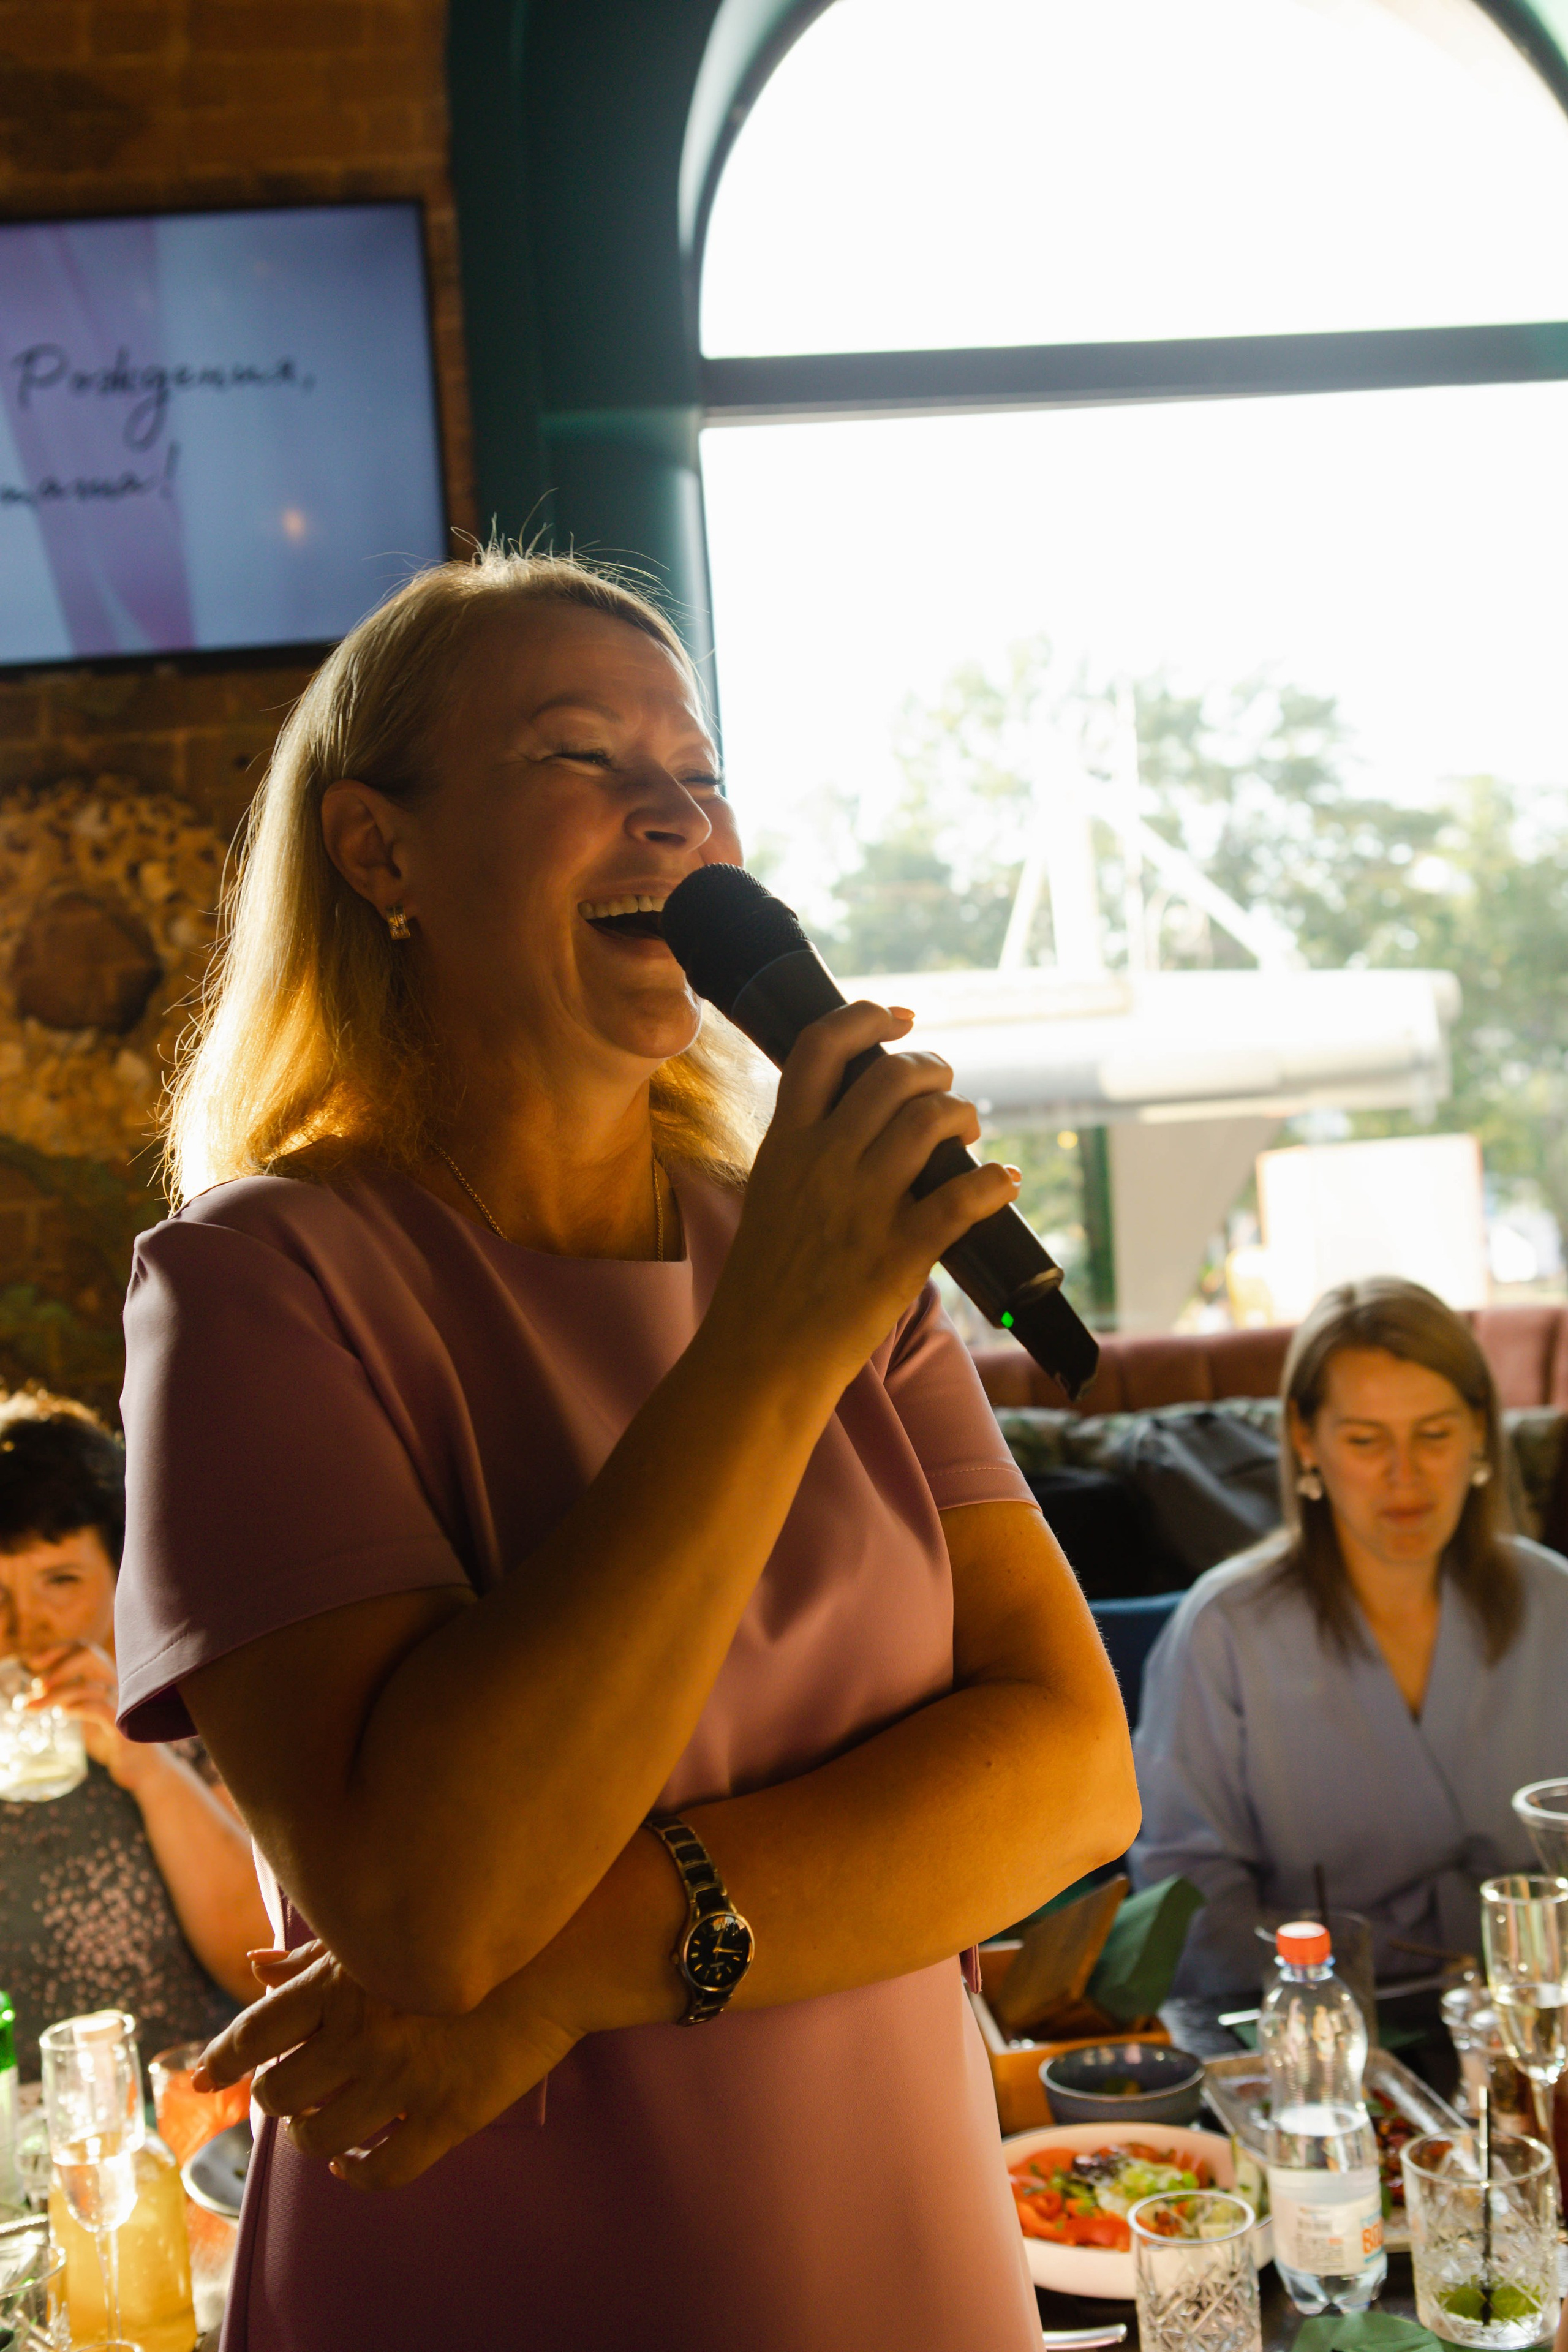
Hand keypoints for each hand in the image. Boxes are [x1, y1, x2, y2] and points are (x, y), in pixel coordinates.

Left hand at [23, 1643, 150, 1792]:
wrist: (144, 1766)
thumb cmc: (114, 1738)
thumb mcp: (89, 1713)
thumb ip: (68, 1700)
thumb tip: (33, 1694)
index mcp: (109, 1676)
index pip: (83, 1649)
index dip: (57, 1650)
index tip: (33, 1662)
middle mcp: (118, 1682)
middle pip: (88, 1655)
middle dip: (58, 1666)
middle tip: (36, 1686)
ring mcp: (124, 1703)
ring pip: (88, 1685)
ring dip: (56, 1694)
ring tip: (32, 1707)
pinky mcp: (125, 1727)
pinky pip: (101, 1709)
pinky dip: (79, 1707)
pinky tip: (64, 1713)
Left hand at [195, 1940, 581, 2189]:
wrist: (565, 1948)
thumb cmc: (473, 1922)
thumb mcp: (386, 1926)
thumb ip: (318, 1953)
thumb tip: (255, 1966)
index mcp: (341, 1982)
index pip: (254, 2033)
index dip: (222, 2058)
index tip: (205, 2074)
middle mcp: (361, 2035)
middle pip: (279, 2091)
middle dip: (276, 2093)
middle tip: (291, 2087)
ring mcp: (403, 2080)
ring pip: (319, 2138)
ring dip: (309, 2135)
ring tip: (321, 2123)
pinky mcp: (446, 2116)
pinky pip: (379, 2170)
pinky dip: (353, 2174)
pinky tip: (352, 2163)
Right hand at [712, 1001, 1019, 1388]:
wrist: (760, 1354)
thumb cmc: (767, 1279)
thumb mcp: (770, 1193)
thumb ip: (805, 1150)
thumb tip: (858, 1116)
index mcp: (787, 1143)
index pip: (820, 1047)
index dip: (866, 1017)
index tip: (899, 1017)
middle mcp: (824, 1162)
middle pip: (892, 1075)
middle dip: (933, 1069)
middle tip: (945, 1089)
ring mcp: (861, 1206)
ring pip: (931, 1121)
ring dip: (963, 1116)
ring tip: (968, 1133)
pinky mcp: (897, 1253)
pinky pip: (963, 1198)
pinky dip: (997, 1183)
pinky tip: (1007, 1182)